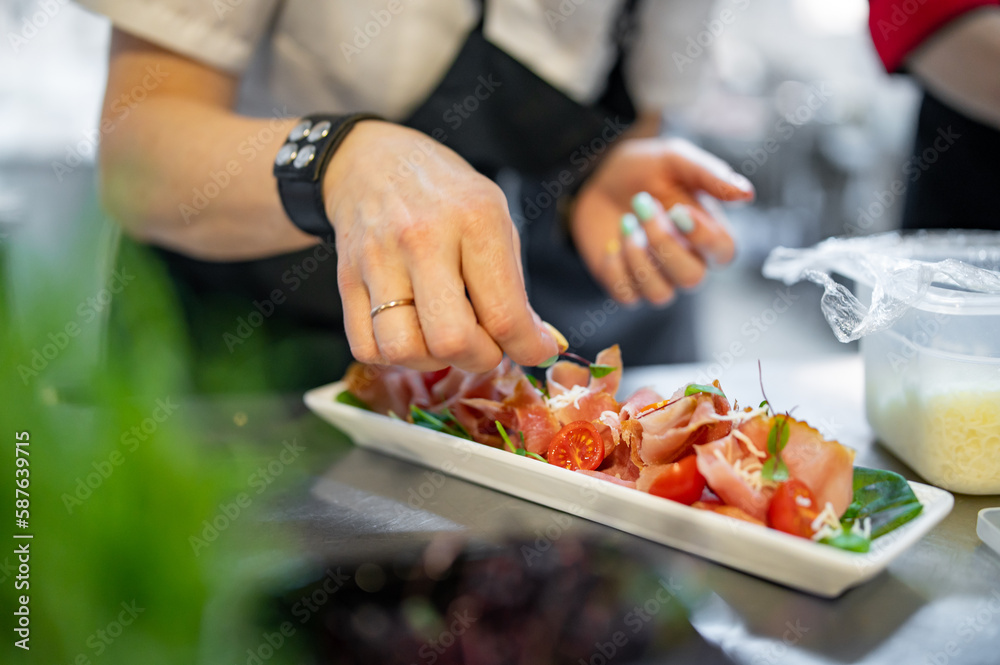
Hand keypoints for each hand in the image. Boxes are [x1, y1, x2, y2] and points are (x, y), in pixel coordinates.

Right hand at [324, 121, 562, 372]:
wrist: (372, 160)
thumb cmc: (445, 196)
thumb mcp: (496, 220)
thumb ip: (515, 287)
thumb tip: (540, 346)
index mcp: (474, 220)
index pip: (504, 313)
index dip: (528, 347)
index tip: (537, 351)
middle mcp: (422, 239)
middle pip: (451, 340)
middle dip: (479, 358)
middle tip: (485, 345)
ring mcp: (378, 260)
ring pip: (404, 350)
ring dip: (432, 360)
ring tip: (444, 337)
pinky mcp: (346, 279)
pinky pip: (367, 347)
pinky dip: (394, 354)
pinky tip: (412, 330)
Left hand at [571, 137, 754, 305]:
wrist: (600, 175)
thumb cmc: (647, 168)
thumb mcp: (677, 160)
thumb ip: (711, 175)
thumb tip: (747, 194)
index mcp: (707, 232)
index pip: (724, 253)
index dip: (702, 236)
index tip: (677, 209)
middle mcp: (687, 260)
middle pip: (692, 278)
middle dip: (662, 242)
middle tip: (642, 204)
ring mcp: (657, 276)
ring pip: (660, 294)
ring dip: (637, 256)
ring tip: (625, 221)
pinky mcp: (627, 284)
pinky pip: (626, 296)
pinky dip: (614, 268)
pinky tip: (611, 243)